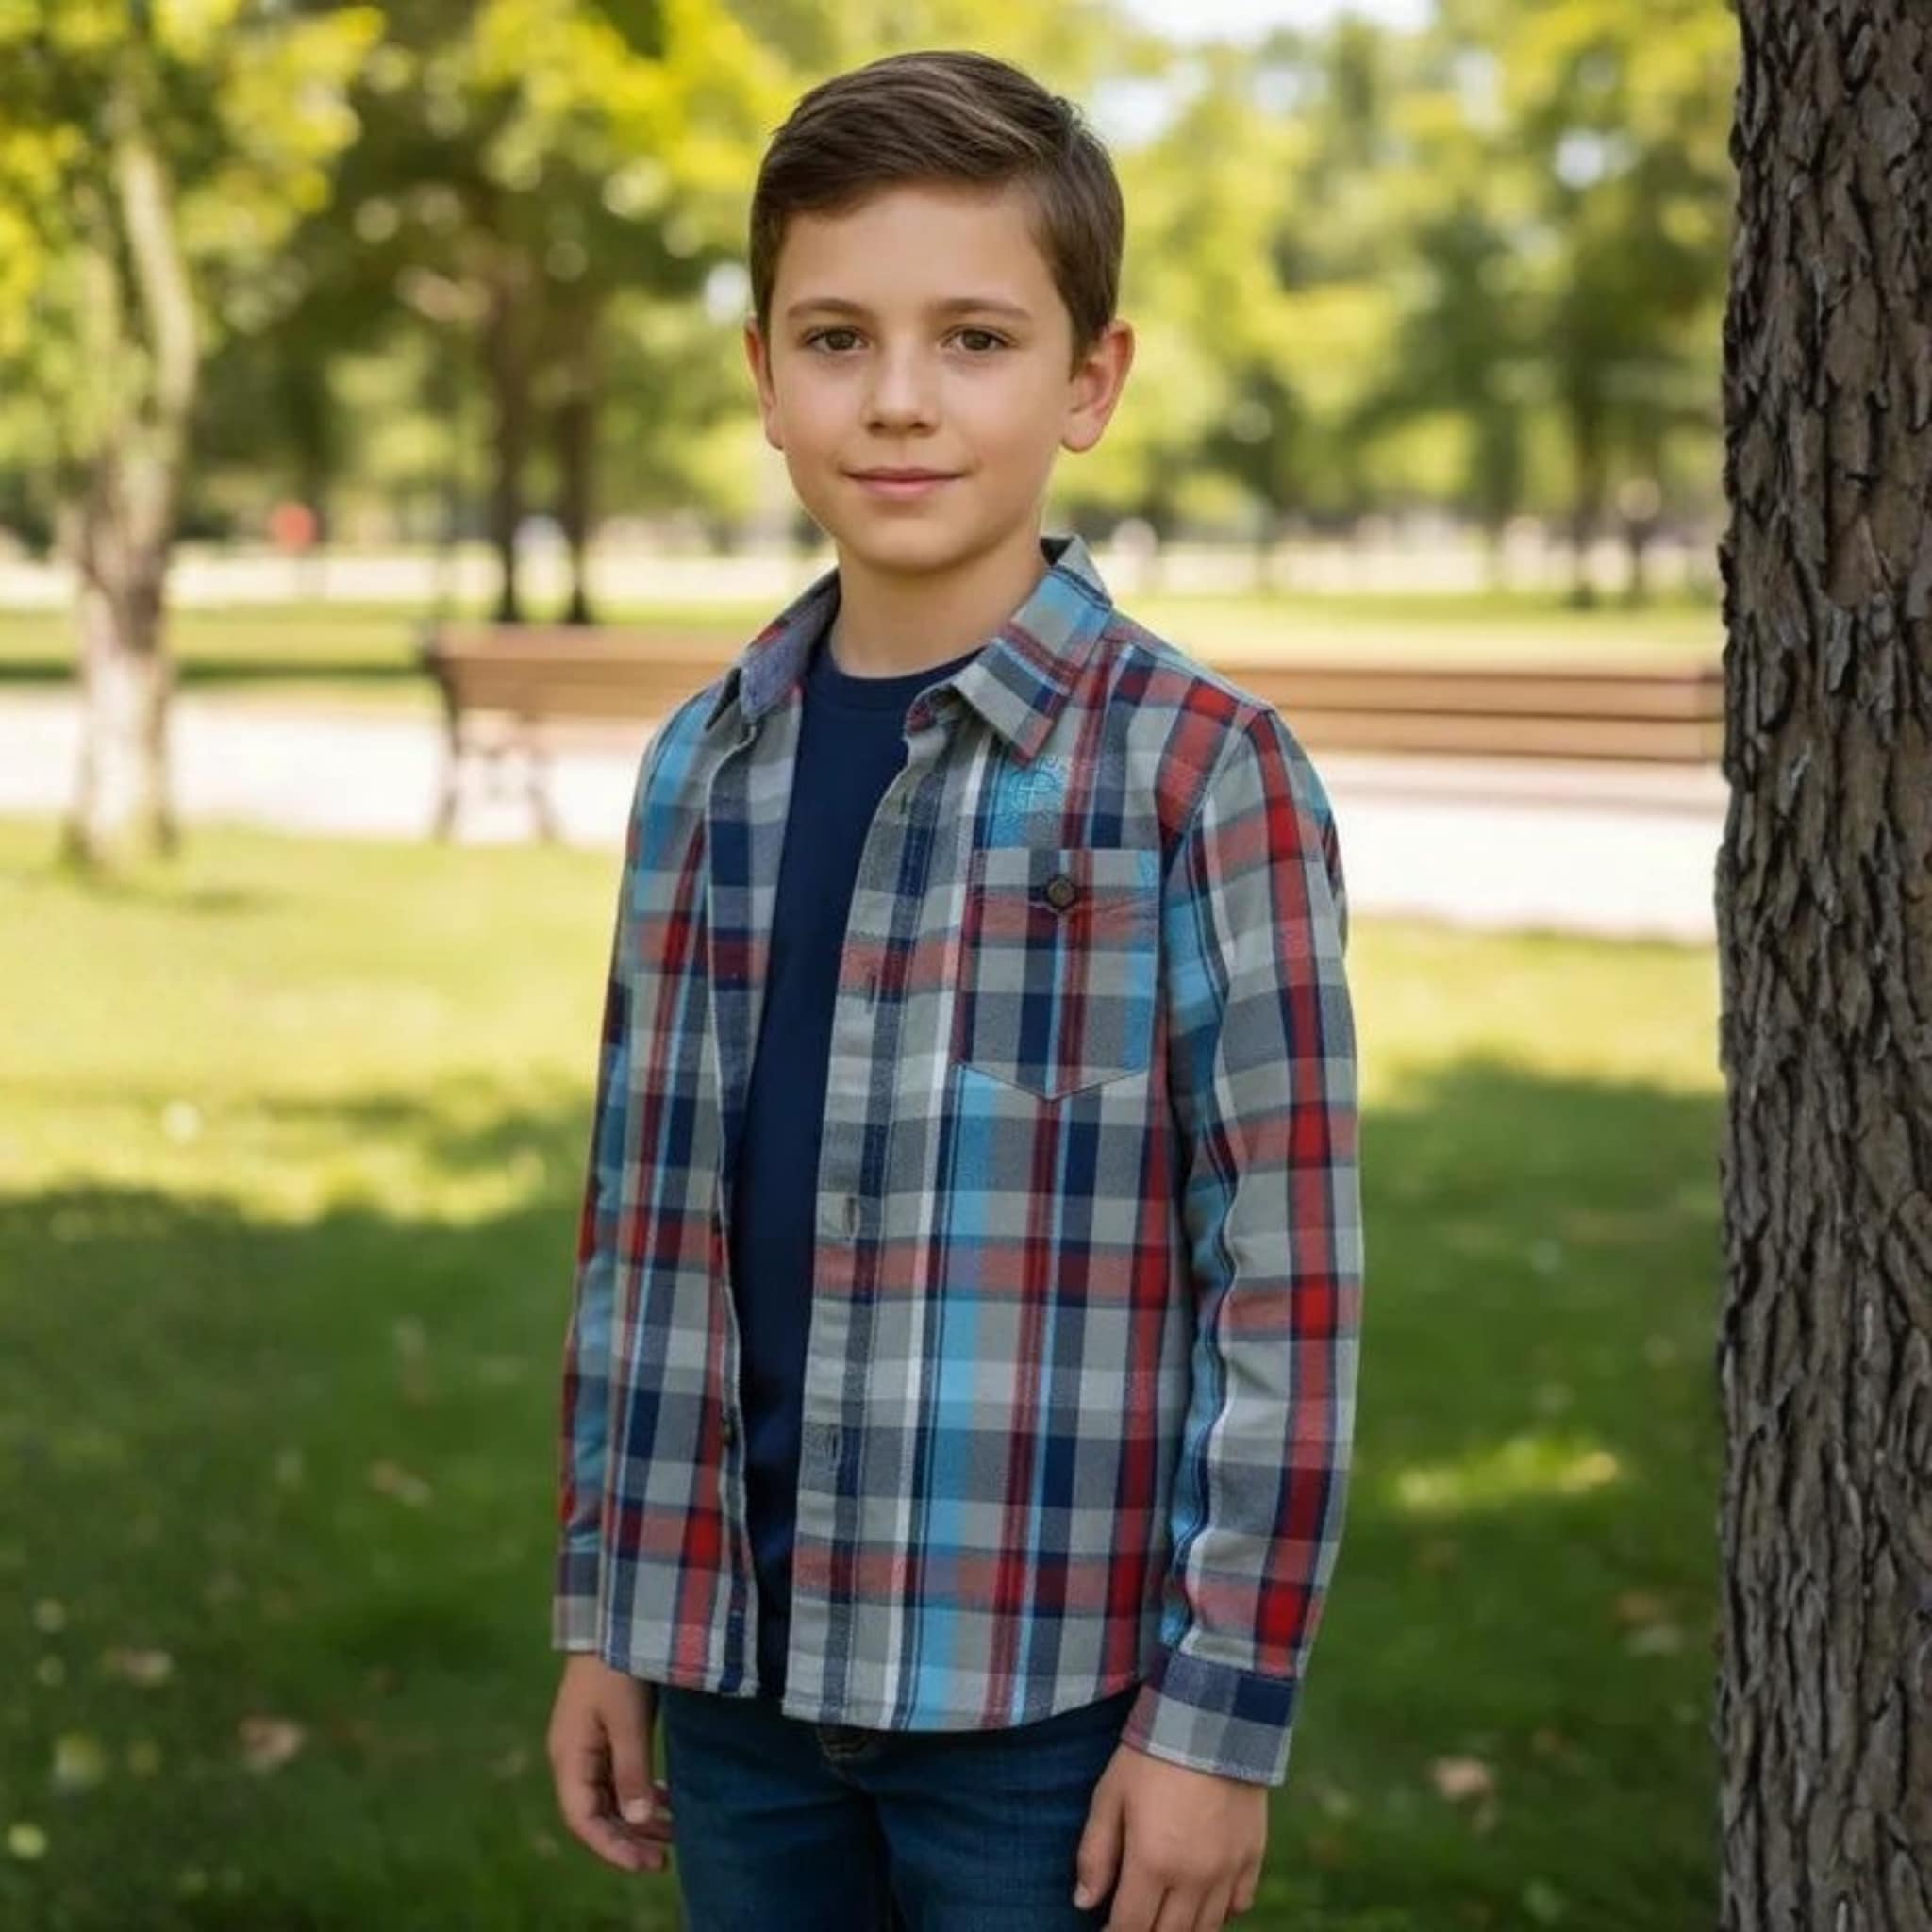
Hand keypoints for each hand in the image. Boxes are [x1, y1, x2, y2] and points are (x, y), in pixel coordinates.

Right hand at [546, 1654, 676, 1874]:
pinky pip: (619, 1776)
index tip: (647, 1863)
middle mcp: (573, 1757)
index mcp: (569, 1757)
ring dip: (638, 1818)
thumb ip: (630, 1769)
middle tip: (665, 1860)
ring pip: (610, 1796)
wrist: (614, 1617)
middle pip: (597, 1813)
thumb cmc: (617, 1665)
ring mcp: (588, 1744)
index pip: (583, 1819)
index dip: (613, 1848)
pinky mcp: (604, 1732)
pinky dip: (641, 1793)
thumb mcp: (627, 1718)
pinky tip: (666, 1802)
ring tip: (674, 1835)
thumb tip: (634, 1822)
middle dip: (629, 1839)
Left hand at [1073, 1741, 1265, 1930]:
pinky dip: (1219, 1913)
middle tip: (1131, 1921)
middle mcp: (1194, 1877)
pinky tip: (1200, 1898)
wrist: (1212, 1717)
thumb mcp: (1110, 1794)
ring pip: (1205, 1929)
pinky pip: (1239, 1906)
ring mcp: (1228, 1870)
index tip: (1102, 1931)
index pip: (1130, 1929)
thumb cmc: (1151, 1754)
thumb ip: (1095, 1852)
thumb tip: (1083, 1903)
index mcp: (1153, 1862)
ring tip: (1161, 1916)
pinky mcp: (1253, 1855)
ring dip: (1179, 1930)